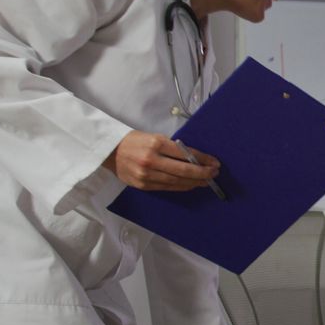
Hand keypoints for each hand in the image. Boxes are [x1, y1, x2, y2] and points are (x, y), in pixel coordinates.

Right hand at [103, 130, 219, 190]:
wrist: (110, 151)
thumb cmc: (135, 141)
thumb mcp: (154, 137)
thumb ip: (173, 148)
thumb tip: (195, 159)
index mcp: (156, 143)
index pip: (186, 154)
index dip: (203, 159)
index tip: (215, 163)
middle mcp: (151, 160)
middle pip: (184, 170)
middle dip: (203, 173)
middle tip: (215, 173)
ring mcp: (146, 174)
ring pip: (177, 181)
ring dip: (195, 182)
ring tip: (206, 181)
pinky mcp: (143, 185)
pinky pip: (167, 187)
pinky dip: (181, 187)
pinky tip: (191, 185)